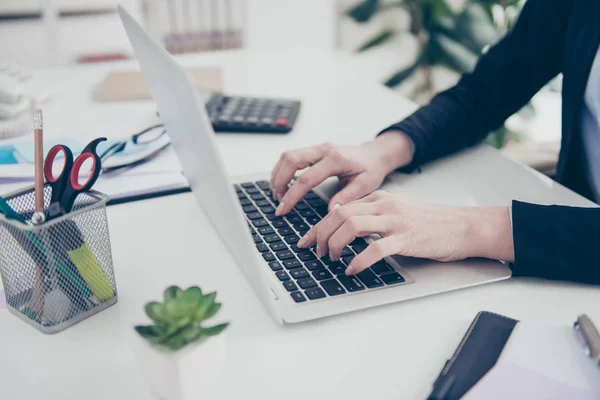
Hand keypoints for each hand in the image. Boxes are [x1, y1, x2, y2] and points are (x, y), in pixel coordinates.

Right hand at [269, 131, 413, 215]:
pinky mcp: (315, 149)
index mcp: (336, 159)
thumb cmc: (372, 169)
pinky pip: (292, 155)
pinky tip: (282, 182)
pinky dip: (283, 169)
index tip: (282, 210)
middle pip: (290, 160)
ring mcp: (318, 147)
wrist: (376, 153)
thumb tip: (330, 212)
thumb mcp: (364, 185)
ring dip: (278, 174)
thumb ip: (346, 198)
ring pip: (288, 155)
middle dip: (279, 182)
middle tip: (278, 202)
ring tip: (278, 194)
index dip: (291, 196)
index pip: (306, 178)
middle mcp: (324, 149)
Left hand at [297, 191, 514, 274]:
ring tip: (331, 260)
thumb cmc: (431, 223)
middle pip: (339, 215)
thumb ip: (373, 217)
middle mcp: (384, 206)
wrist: (464, 226)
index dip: (317, 226)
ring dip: (335, 245)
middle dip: (320, 235)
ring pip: (351, 226)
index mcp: (379, 199)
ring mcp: (395, 221)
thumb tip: (344, 233)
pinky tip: (352, 270)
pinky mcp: (406, 238)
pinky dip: (358, 261)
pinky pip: (375, 249)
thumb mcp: (397, 212)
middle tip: (314, 252)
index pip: (339, 209)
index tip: (305, 240)